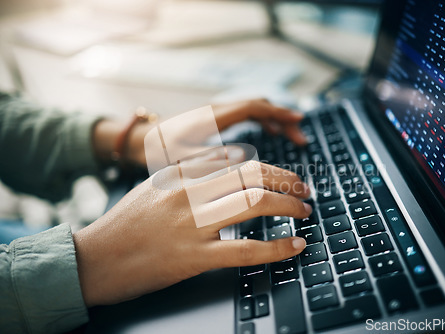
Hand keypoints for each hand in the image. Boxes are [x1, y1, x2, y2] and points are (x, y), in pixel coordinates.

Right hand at [73, 161, 310, 305]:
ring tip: (304, 210)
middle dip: (287, 180)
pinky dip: (277, 248)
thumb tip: (230, 159)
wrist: (93, 259)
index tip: (285, 175)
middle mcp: (189, 192)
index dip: (270, 167)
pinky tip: (295, 246)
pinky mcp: (193, 257)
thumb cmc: (124, 224)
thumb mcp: (156, 186)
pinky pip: (245, 250)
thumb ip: (191, 171)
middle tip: (304, 189)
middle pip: (252, 174)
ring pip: (254, 203)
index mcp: (180, 173)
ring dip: (288, 205)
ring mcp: (192, 224)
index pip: (237, 159)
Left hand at [108, 99, 305, 167]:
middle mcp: (216, 110)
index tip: (299, 122)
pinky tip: (267, 135)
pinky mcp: (212, 120)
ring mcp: (215, 114)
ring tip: (291, 137)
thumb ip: (211, 160)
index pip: (254, 107)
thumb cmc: (157, 153)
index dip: (279, 113)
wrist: (136, 143)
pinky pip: (243, 115)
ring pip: (252, 109)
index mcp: (212, 117)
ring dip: (273, 120)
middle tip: (301, 138)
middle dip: (283, 118)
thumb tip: (243, 158)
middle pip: (258, 105)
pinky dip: (261, 122)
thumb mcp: (182, 160)